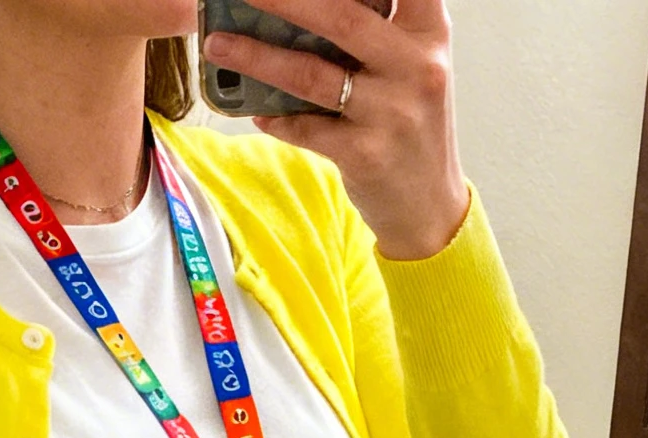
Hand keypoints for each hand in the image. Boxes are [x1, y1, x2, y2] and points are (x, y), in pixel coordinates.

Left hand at [203, 0, 470, 262]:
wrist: (428, 207)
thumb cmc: (410, 125)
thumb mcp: (411, 66)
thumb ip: (377, 30)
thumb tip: (301, 8)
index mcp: (429, 32)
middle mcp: (417, 66)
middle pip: (342, 16)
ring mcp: (392, 113)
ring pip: (312, 74)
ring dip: (257, 56)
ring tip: (218, 43)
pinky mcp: (365, 155)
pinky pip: (305, 128)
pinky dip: (274, 118)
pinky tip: (252, 111)